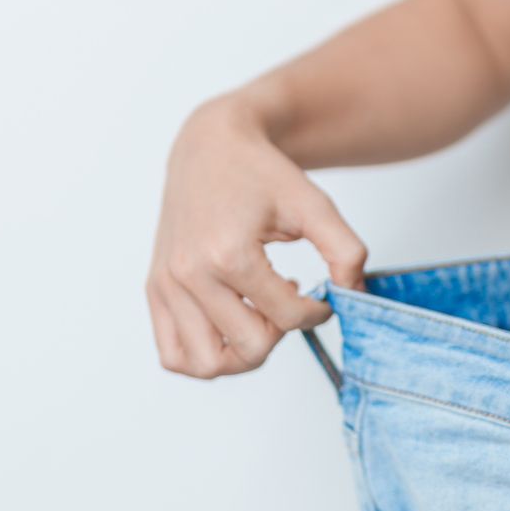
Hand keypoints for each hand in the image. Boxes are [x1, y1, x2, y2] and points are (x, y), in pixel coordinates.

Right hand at [147, 94, 367, 377]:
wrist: (211, 146)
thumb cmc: (259, 173)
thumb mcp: (315, 206)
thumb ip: (346, 251)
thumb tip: (353, 295)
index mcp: (229, 254)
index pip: (288, 318)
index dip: (317, 312)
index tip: (320, 296)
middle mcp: (191, 274)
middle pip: (250, 349)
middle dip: (280, 333)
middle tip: (285, 301)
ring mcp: (167, 285)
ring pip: (207, 364)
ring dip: (241, 353)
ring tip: (256, 318)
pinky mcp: (155, 289)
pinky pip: (173, 355)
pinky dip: (203, 356)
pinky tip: (228, 326)